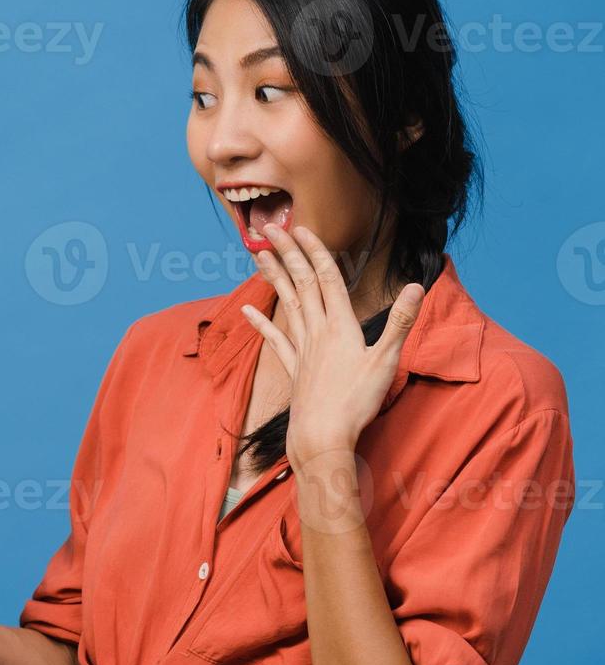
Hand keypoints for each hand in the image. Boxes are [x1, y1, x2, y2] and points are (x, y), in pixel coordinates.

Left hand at [239, 223, 424, 465]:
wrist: (322, 436)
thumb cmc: (356, 401)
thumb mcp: (386, 360)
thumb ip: (401, 322)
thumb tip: (417, 286)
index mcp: (341, 325)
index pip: (327, 279)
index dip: (315, 251)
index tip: (301, 227)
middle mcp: (317, 331)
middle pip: (301, 284)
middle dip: (287, 254)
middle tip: (270, 228)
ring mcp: (302, 349)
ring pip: (286, 304)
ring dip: (273, 278)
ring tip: (258, 256)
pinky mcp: (293, 368)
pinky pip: (274, 339)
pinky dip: (261, 322)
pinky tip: (246, 310)